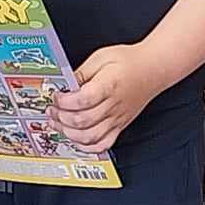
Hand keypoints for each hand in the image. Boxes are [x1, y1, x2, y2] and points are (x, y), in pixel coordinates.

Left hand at [50, 44, 168, 154]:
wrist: (153, 69)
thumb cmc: (129, 61)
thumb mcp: (101, 57)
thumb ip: (81, 73)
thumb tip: (63, 84)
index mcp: (109, 85)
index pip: (82, 100)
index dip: (64, 100)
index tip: (56, 95)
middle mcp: (114, 106)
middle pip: (82, 120)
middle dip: (61, 117)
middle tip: (52, 109)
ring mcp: (117, 119)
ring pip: (90, 137)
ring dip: (69, 133)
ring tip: (58, 124)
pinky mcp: (120, 126)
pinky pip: (103, 144)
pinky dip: (87, 146)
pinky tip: (75, 139)